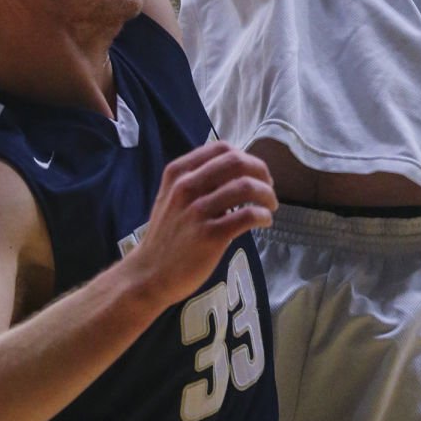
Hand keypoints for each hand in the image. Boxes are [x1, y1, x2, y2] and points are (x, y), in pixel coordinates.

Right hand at [136, 140, 276, 304]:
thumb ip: (198, 180)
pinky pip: (248, 215)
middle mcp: (186, 186)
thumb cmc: (167, 235)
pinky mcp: (210, 235)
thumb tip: (237, 172)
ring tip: (270, 206)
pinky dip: (263, 215)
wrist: (150, 273)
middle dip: (261, 172)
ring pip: (246, 186)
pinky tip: (264, 221)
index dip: (246, 157)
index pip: (222, 148)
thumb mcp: (171, 197)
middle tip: (269, 187)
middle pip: (237, 162)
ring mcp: (197, 211)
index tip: (255, 173)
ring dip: (267, 194)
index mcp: (178, 172)